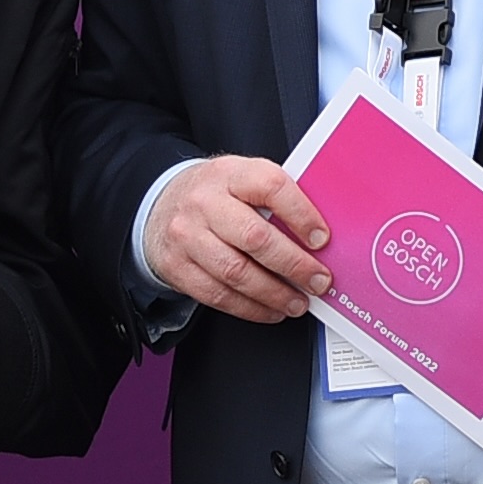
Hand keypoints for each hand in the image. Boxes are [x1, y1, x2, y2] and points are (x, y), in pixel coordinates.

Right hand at [144, 157, 331, 323]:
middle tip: (318, 280)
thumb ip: (275, 201)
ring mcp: (187, 236)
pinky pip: (218, 295)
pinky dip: (250, 308)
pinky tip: (270, 309)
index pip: (271, 187)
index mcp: (229, 174)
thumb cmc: (213, 195)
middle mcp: (204, 203)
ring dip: (274, 294)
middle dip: (294, 265)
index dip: (301, 214)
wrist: (161, 206)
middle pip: (255, 238)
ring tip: (298, 301)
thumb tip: (316, 238)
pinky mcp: (177, 267)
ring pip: (237, 273)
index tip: (321, 239)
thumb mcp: (241, 180)